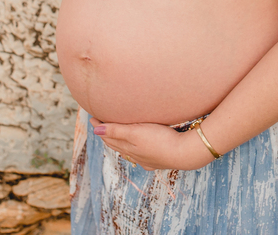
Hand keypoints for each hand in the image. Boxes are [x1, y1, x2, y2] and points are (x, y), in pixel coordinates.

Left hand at [91, 118, 214, 170]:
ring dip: (120, 143)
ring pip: (128, 151)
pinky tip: (139, 151)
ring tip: (117, 136)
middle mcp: (135, 155)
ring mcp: (147, 159)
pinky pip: (141, 156)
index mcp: (128, 147)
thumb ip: (116, 131)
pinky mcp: (158, 160)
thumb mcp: (136, 132)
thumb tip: (96, 131)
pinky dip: (135, 151)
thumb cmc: (160, 140)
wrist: (184, 153)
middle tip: (101, 124)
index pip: (108, 137)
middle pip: (116, 144)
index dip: (100, 127)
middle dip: (107, 135)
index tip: (93, 118)